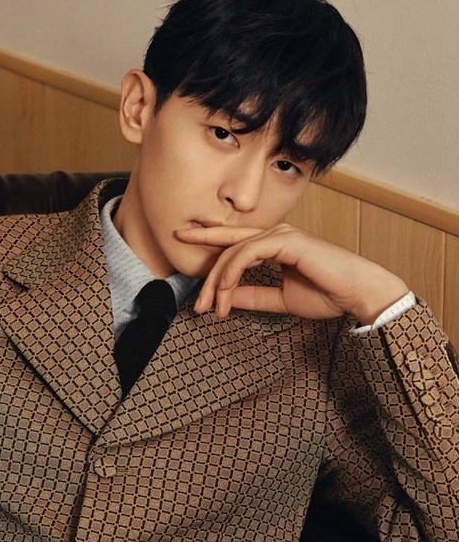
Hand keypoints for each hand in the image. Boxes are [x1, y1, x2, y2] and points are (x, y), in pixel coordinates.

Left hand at [176, 223, 409, 323]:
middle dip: (203, 257)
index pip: (234, 242)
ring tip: (209, 306)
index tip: (183, 247)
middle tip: (188, 283)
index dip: (208, 242)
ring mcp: (281, 235)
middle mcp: (275, 235)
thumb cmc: (328, 295)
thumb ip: (252, 296)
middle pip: (228, 244)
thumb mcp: (279, 299)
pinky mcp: (287, 241)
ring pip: (233, 252)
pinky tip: (224, 291)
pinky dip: (231, 273)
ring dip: (217, 281)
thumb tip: (226, 298)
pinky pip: (247, 253)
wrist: (357, 295)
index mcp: (274, 245)